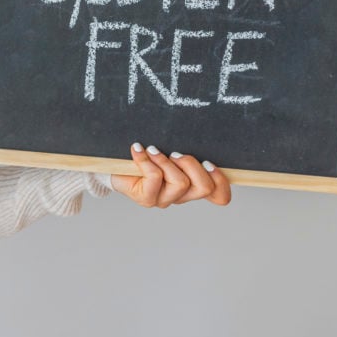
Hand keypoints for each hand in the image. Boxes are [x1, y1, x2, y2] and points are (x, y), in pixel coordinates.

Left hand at [110, 143, 231, 207]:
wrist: (115, 167)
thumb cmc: (146, 157)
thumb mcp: (169, 152)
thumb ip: (184, 151)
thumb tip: (198, 137)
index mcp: (191, 187)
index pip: (219, 196)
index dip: (221, 181)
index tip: (209, 162)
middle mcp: (180, 196)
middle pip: (204, 187)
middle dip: (192, 164)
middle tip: (175, 153)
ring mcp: (164, 200)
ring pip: (181, 182)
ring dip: (166, 161)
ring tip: (153, 150)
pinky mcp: (146, 198)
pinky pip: (154, 177)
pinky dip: (146, 159)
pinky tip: (138, 149)